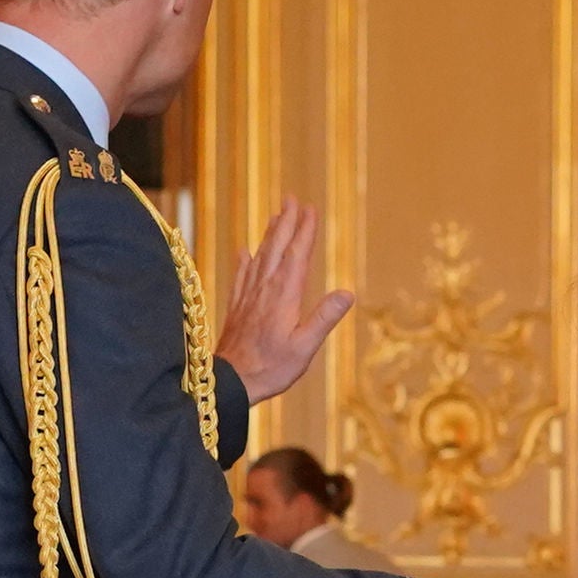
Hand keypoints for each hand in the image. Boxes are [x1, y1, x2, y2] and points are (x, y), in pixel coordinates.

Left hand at [213, 198, 356, 404]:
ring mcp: (248, 294)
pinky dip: (245, 260)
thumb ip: (324, 318)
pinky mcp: (237, 305)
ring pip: (260, 255)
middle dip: (286, 221)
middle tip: (292, 198)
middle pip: (277, 247)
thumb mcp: (305, 347)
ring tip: (276, 216)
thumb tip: (347, 293)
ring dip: (269, 234)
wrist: (230, 380)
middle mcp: (265, 288)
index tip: (310, 209)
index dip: (305, 230)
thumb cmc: (271, 367)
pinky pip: (242, 274)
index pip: (298, 254)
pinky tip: (245, 252)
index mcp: (284, 294)